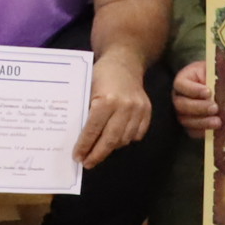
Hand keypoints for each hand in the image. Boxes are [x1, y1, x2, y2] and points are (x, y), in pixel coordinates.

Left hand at [77, 52, 152, 166]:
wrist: (125, 61)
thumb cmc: (100, 74)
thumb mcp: (87, 89)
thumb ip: (85, 111)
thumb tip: (77, 137)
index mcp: (106, 100)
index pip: (93, 130)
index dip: (85, 146)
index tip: (77, 157)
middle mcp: (125, 107)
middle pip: (111, 139)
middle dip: (98, 154)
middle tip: (87, 163)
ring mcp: (138, 110)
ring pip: (125, 139)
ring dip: (111, 148)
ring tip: (99, 152)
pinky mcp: (147, 111)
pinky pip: (137, 134)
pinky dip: (126, 140)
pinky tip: (115, 141)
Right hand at [172, 59, 219, 136]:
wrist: (218, 85)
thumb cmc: (215, 75)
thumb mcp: (215, 70)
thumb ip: (215, 75)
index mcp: (183, 79)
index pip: (181, 85)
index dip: (193, 90)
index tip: (208, 92)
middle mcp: (179, 96)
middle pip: (181, 104)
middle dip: (198, 107)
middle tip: (215, 108)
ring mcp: (182, 112)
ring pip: (185, 119)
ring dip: (202, 122)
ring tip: (218, 122)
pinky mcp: (190, 124)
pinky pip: (192, 131)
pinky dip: (203, 131)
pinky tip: (214, 130)